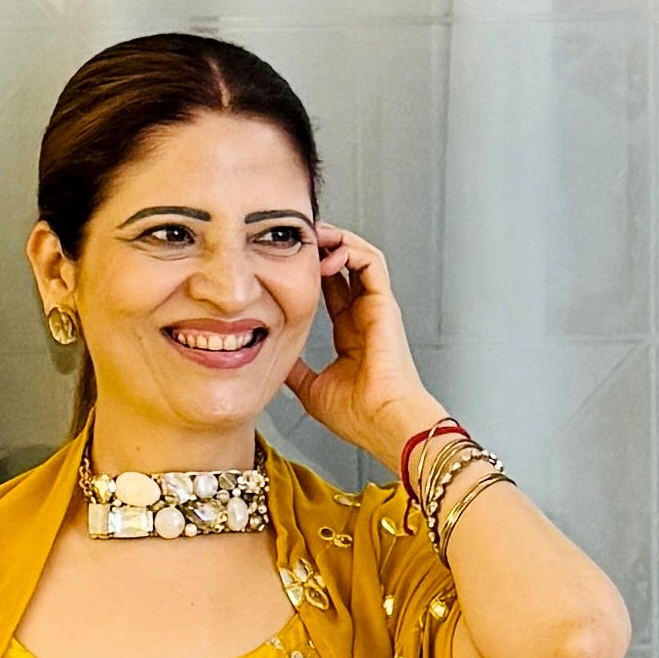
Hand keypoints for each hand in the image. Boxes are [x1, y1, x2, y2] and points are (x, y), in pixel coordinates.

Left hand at [291, 221, 430, 473]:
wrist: (382, 421)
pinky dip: (350, 249)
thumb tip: (274, 361)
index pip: (332, 288)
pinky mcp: (384, 303)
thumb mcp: (311, 388)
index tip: (288, 262)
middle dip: (323, 246)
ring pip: (360, 255)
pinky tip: (328, 254)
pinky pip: (371, 261)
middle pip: (346, 265)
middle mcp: (366, 316)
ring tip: (314, 236)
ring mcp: (377, 308)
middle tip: (299, 238)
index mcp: (351, 334)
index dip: (312, 270)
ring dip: (337, 240)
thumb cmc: (358, 415)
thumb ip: (295, 370)